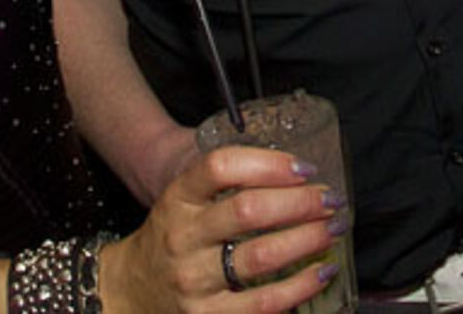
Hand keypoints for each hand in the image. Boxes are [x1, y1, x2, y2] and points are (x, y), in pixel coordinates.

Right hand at [101, 145, 345, 313]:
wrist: (131, 290)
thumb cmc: (171, 237)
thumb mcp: (183, 200)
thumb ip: (226, 184)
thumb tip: (294, 172)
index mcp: (178, 198)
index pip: (220, 166)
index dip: (268, 163)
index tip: (303, 168)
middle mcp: (183, 237)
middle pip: (248, 211)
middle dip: (300, 203)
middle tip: (329, 200)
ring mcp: (194, 280)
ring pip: (260, 257)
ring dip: (307, 241)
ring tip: (332, 231)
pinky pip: (263, 303)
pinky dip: (300, 287)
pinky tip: (321, 272)